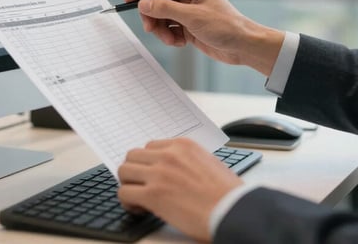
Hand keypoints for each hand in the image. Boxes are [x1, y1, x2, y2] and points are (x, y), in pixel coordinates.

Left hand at [117, 138, 243, 241]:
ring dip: (129, 185)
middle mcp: (168, 155)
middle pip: (133, 156)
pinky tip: (140, 209)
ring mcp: (159, 173)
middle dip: (135, 172)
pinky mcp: (152, 195)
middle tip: (142, 186)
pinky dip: (128, 202)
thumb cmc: (227, 194)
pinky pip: (124, 193)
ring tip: (140, 199)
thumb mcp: (209, 163)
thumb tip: (174, 169)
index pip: (150, 147)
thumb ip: (188, 160)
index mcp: (183, 146)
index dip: (148, 163)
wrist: (233, 211)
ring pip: (124, 171)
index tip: (151, 175)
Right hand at [124, 0, 284, 75]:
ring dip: (162, 30)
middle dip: (153, 16)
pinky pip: (169, 30)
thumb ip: (165, 9)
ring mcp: (188, 13)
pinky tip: (181, 43)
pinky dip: (170, 38)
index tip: (129, 1)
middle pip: (158, 2)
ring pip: (162, 19)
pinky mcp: (189, 28)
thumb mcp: (192, 17)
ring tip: (172, 39)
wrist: (243, 46)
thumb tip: (144, 3)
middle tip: (151, 28)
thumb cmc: (226, 26)